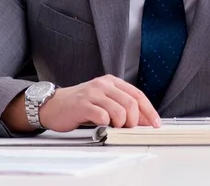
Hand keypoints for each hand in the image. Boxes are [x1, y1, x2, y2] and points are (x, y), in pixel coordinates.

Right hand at [39, 75, 160, 131]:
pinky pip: (102, 116)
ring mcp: (93, 93)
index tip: (155, 123)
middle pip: (131, 103)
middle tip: (129, 128)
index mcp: (111, 82)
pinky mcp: (82, 104)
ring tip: (113, 127)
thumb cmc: (80, 104)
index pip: (137, 94)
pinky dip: (105, 125)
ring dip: (121, 124)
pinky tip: (100, 125)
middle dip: (135, 120)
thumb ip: (122, 106)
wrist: (54, 105)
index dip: (149, 110)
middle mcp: (103, 84)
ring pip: (119, 110)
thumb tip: (143, 120)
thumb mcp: (103, 100)